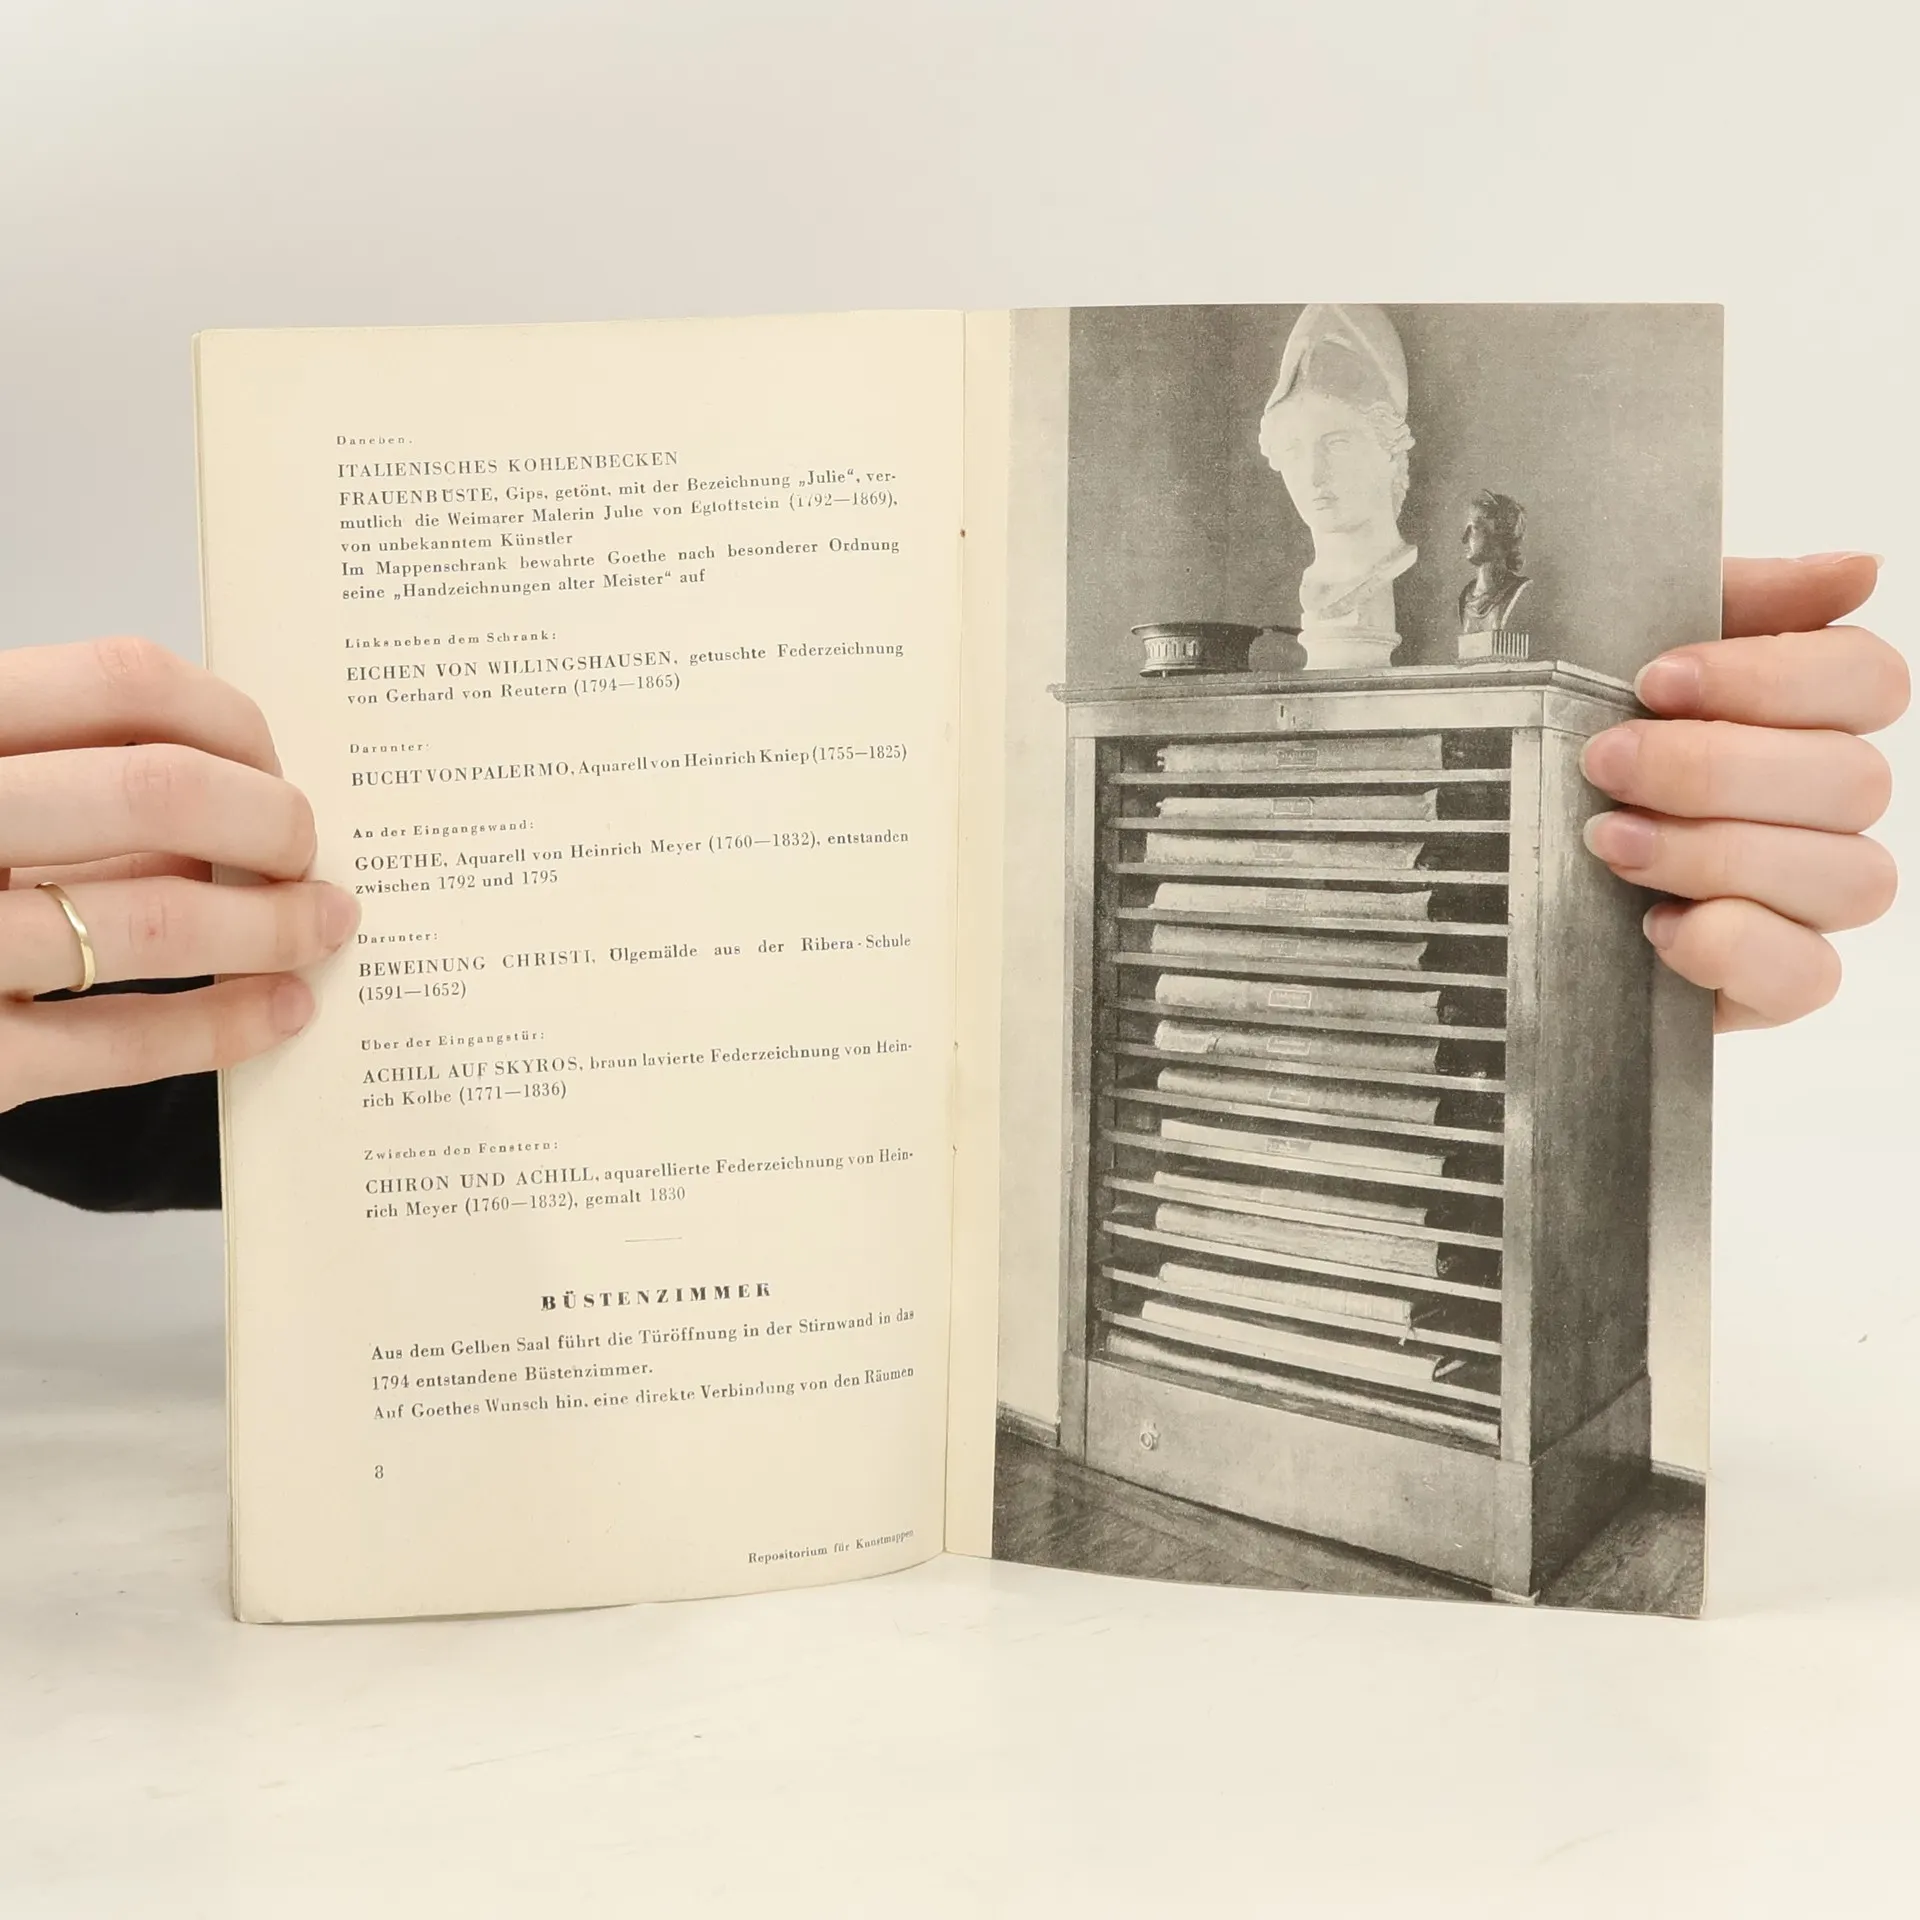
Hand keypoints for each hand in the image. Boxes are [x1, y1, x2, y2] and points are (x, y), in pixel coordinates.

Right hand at [1, 637, 358, 1112]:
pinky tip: (278, 1012)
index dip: (234, 723)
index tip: (275, 766)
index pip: (123, 682)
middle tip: (310, 853)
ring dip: (274, 928)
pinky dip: (221, 1026)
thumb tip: (230, 803)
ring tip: (324, 929)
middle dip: (274, 823)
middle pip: (159, 791)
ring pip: (157, 921)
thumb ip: (59, 781)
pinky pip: (119, 1040)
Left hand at [1580, 553, 1904, 1030]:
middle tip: (1603, 766)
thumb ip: (1733, 601)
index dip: (1771, 677)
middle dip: (1713, 771)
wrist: (1479, 869)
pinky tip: (1654, 926)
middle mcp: (1824, 809)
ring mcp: (1806, 901)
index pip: (1867, 680)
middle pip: (1853, 780)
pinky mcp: (1769, 984)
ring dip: (1718, 855)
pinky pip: (1809, 975)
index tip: (1653, 680)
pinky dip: (1732, 946)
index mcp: (1802, 717)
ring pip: (1848, 877)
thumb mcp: (1612, 650)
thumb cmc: (1555, 747)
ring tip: (1610, 844)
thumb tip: (1858, 570)